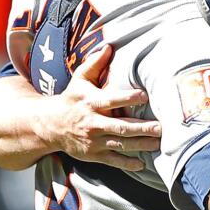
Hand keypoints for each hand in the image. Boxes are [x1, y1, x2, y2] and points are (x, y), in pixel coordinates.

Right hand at [39, 46, 161, 169]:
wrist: (49, 126)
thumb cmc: (71, 99)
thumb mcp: (79, 80)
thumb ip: (94, 63)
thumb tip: (109, 45)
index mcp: (91, 103)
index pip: (111, 100)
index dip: (127, 98)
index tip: (145, 96)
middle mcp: (93, 123)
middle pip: (120, 127)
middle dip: (141, 128)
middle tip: (161, 127)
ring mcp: (94, 141)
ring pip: (120, 144)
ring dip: (140, 144)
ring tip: (158, 143)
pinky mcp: (94, 154)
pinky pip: (113, 160)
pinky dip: (127, 163)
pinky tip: (142, 163)